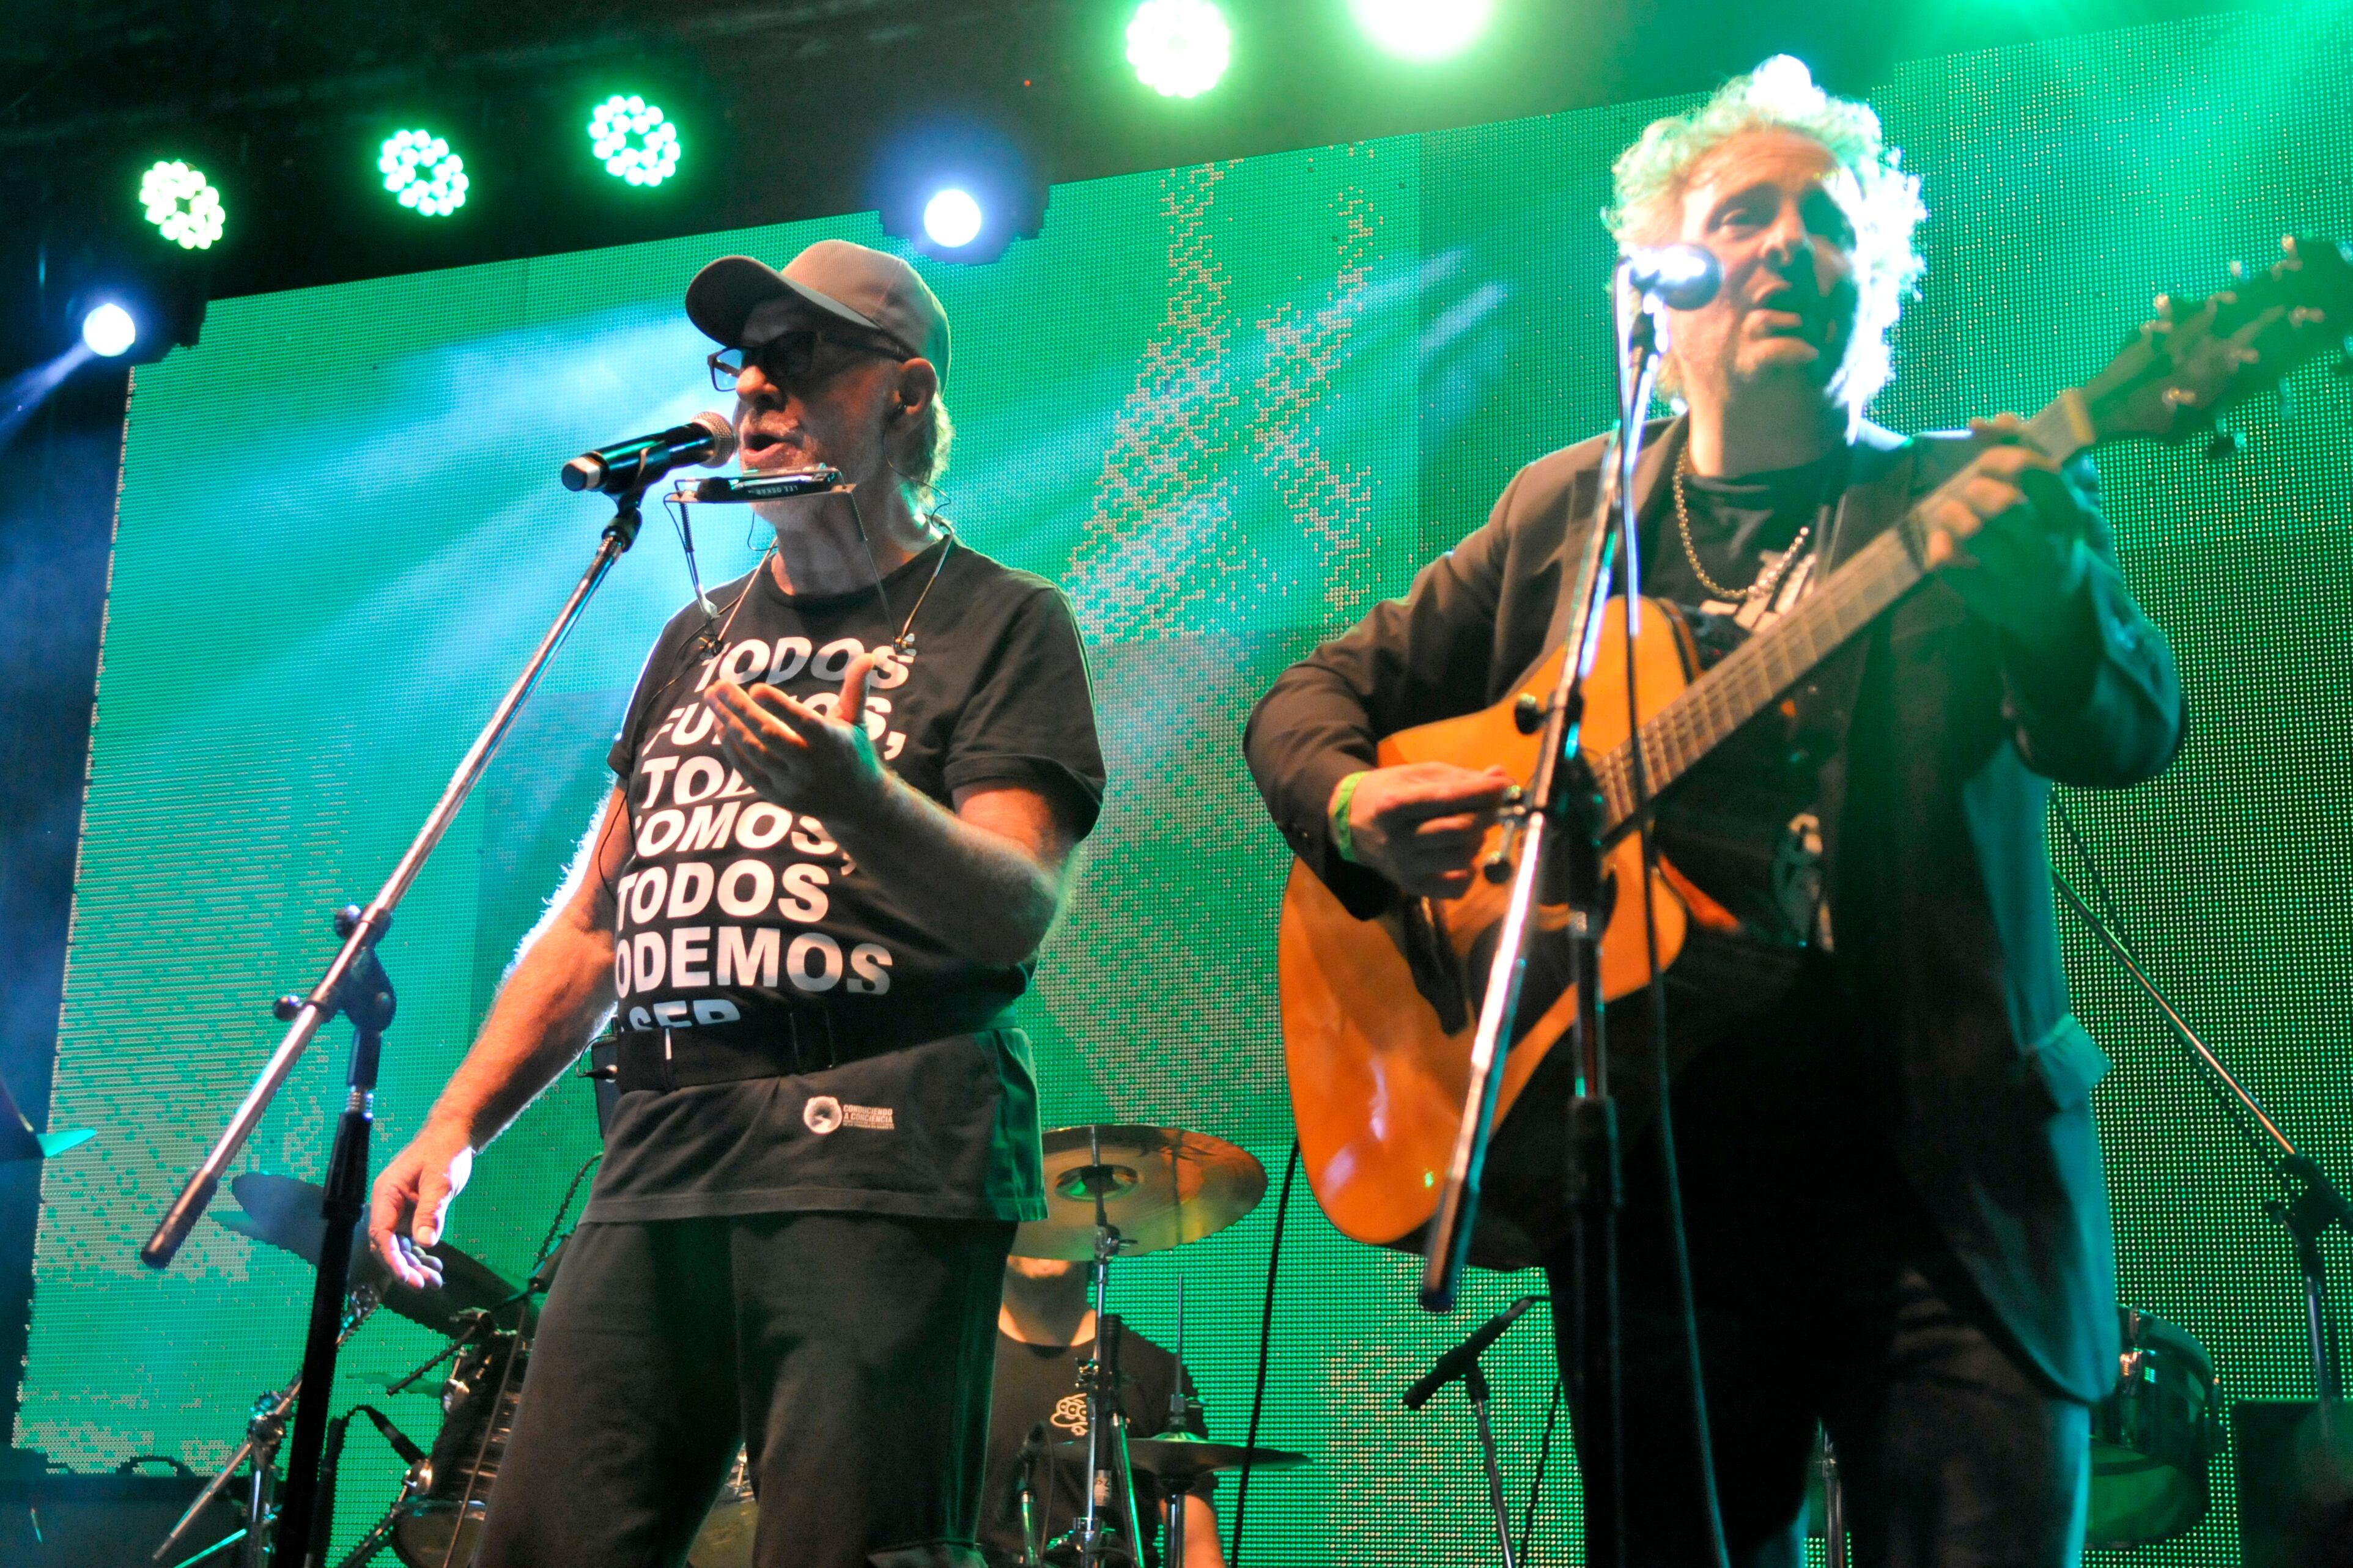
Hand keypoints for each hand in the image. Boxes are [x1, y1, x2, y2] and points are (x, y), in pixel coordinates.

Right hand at [367, 1121, 472, 1289]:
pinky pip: (412, 1240)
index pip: (381, 1234)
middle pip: (388, 1245)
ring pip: (401, 1246)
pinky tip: (435, 1267)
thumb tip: (425, 1242)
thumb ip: (431, 1210)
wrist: (455, 1135)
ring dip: (414, 1265)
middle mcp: (388, 1205)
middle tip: (424, 1285)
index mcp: (386, 1194)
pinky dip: (422, 1254)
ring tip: (434, 1282)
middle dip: (404, 1267)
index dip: (391, 1258)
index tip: (407, 1277)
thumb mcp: (440, 1180)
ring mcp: (399, 1211)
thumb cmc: (444, 1151)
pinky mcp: (412, 1214)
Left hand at [705, 652, 890, 820]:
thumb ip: (856, 689)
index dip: (779, 706)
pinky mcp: (777, 796)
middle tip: (719, 685)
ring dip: (729, 723)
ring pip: (753, 751)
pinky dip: (732, 748)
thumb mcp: (857, 721)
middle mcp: (810, 765)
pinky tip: (720, 726)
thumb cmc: (854, 753)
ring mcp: (791, 783)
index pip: (803, 723)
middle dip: (740, 709)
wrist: (858, 804)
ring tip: (712, 699)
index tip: (756, 687)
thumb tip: (867, 656)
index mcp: (832, 743)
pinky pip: (748, 771)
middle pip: (769, 735)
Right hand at [1338, 762, 1514, 900]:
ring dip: (1477, 841)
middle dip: (1485, 815)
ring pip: (1461, 857)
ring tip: (1473, 829)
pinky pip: (1454, 889)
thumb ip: (1459, 778)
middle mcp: (1397, 838)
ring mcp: (1404, 866)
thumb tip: (1502, 778)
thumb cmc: (1390, 792)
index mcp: (1393, 804)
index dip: (1481, 792)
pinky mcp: (1412, 886)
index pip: (1446, 798)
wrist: (1352, 822)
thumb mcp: (1418, 775)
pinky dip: (1469, 874)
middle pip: (1458, 830)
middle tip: (1493, 807)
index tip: (1505, 785)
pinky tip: (1465, 859)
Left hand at [1920, 416, 2090, 645]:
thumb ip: (2022, 449)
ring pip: (1975, 534)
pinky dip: (1937, 546)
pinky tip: (1941, 541)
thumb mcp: (2049, 495)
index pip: (2040, 473)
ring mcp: (2016, 575)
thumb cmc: (2046, 533)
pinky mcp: (1986, 597)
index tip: (1986, 460)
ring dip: (1953, 514)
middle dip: (1977, 489)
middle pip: (2005, 505)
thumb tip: (1985, 421)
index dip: (2005, 457)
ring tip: (1952, 512)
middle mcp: (2046, 546)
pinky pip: (1949, 565)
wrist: (2053, 603)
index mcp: (2066, 514)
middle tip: (1971, 490)